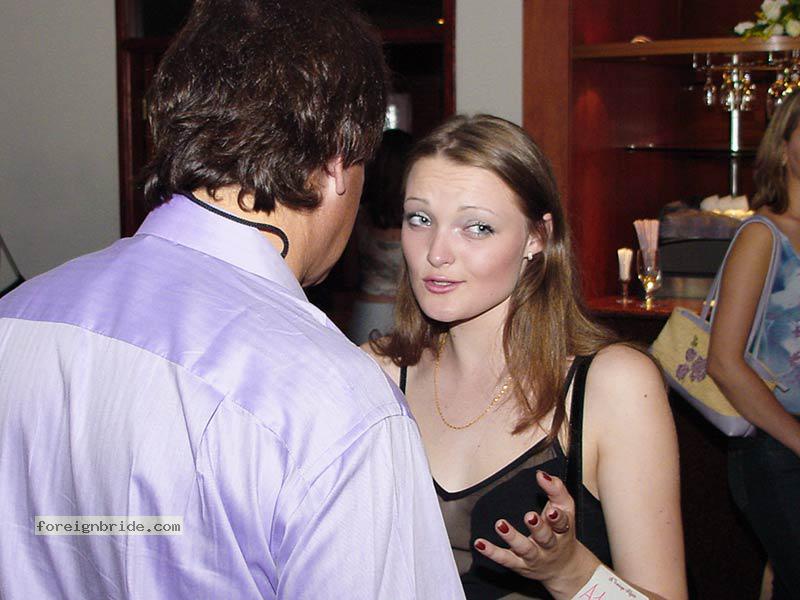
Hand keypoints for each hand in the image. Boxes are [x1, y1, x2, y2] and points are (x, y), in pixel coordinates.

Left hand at [473, 470, 599, 597]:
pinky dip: (492, 552)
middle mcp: (549, 545)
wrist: (562, 568)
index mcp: (562, 530)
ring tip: (500, 525)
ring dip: (512, 537)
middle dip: (538, 528)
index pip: (562, 523)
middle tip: (529, 517)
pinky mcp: (518, 564)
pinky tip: (480, 543)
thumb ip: (556, 489)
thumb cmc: (560, 532)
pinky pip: (504, 559)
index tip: (552, 510)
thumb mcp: (565, 510)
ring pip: (524, 548)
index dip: (557, 517)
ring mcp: (534, 556)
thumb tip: (542, 474)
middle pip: (545, 537)